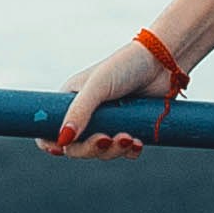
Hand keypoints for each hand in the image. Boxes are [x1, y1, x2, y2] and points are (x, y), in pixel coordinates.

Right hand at [43, 34, 179, 157]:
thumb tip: (63, 141)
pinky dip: (129, 151)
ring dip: (113, 151)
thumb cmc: (126, 65)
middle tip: (107, 139)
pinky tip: (138, 142)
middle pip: (76, 147)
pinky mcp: (129, 128)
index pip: (49, 130)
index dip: (51, 143)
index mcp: (70, 101)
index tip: (61, 149)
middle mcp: (87, 114)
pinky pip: (124, 151)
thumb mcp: (97, 86)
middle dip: (91, 148)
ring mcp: (108, 122)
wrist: (164, 61)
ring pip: (101, 152)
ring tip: (129, 138)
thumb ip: (79, 111)